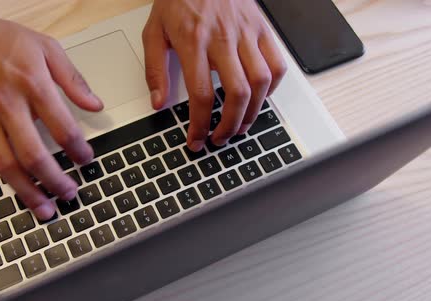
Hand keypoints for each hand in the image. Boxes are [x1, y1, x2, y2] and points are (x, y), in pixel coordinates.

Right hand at [0, 0, 102, 221]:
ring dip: (26, 192)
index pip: (63, 128)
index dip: (79, 150)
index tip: (87, 160)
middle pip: (34, 154)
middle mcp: (6, 105)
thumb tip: (95, 104)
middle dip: (55, 181)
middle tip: (70, 194)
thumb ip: (73, 79)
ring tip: (44, 209)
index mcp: (32, 85)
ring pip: (4, 165)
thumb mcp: (46, 47)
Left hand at [143, 0, 286, 150]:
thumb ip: (154, 70)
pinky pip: (277, 64)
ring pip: (261, 82)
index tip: (196, 140)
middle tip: (221, 138)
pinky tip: (259, 98)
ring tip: (241, 125)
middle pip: (237, 93)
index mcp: (193, 42)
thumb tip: (158, 104)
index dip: (200, 124)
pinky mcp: (262, 29)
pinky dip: (272, 88)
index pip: (201, 94)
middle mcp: (223, 39)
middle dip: (230, 125)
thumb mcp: (154, 32)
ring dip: (254, 112)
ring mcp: (246, 34)